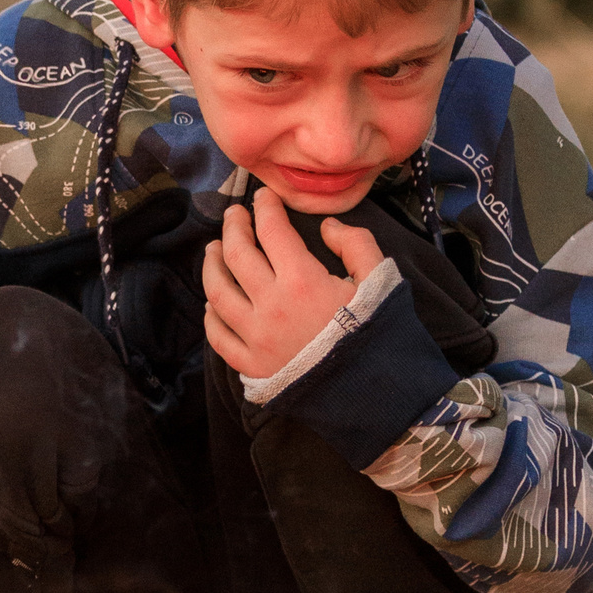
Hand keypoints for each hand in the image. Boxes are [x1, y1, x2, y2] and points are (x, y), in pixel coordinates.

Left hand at [202, 189, 385, 379]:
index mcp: (302, 280)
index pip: (271, 230)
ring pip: (218, 292)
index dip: (265, 207)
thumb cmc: (380, 334)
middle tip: (234, 215)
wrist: (376, 395)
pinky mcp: (252, 366)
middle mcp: (271, 306)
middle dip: (233, 227)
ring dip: (212, 265)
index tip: (262, 197)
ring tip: (214, 250)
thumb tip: (328, 226)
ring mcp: (256, 337)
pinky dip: (212, 315)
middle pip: (237, 255)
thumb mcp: (379, 280)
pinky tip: (213, 302)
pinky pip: (219, 336)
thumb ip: (356, 244)